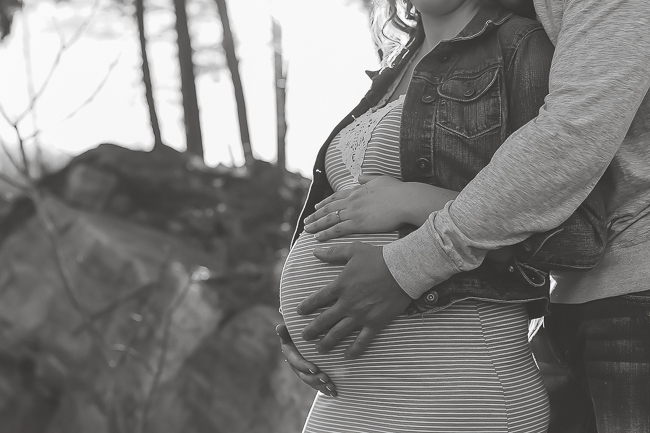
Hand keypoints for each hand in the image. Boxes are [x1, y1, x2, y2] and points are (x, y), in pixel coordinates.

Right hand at [276, 324, 337, 396]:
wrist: (305, 335)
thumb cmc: (299, 329)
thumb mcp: (292, 329)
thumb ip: (286, 330)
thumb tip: (279, 327)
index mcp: (290, 354)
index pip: (296, 362)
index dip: (304, 366)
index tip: (314, 368)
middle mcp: (296, 365)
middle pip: (304, 375)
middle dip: (315, 379)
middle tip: (326, 379)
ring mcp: (304, 371)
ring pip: (312, 382)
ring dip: (321, 386)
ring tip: (332, 387)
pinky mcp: (312, 375)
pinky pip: (318, 384)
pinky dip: (325, 389)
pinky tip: (334, 392)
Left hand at [297, 242, 411, 357]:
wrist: (403, 269)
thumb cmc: (378, 258)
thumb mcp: (353, 250)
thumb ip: (333, 253)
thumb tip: (314, 251)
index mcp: (340, 286)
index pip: (318, 299)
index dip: (307, 306)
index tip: (300, 312)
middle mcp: (347, 303)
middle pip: (324, 320)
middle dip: (312, 330)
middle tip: (304, 337)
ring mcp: (360, 315)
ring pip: (339, 333)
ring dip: (327, 343)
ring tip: (320, 350)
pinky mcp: (375, 323)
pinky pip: (362, 340)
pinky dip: (354, 350)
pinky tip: (348, 356)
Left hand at [303, 175, 458, 241]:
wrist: (406, 200)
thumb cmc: (398, 191)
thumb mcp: (381, 179)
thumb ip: (368, 178)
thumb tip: (359, 175)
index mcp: (358, 190)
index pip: (336, 196)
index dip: (325, 202)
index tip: (316, 206)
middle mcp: (352, 200)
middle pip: (329, 207)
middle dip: (316, 215)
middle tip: (306, 221)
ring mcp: (354, 211)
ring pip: (329, 218)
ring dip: (316, 224)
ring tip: (306, 229)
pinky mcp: (358, 223)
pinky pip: (337, 229)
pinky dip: (326, 233)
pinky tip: (317, 237)